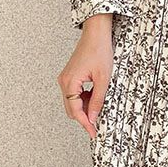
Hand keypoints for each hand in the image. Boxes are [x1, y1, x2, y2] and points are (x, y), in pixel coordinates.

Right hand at [58, 13, 113, 138]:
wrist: (96, 33)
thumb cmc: (99, 51)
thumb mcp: (103, 79)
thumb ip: (97, 100)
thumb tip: (93, 117)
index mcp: (69, 83)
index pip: (75, 111)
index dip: (85, 123)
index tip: (93, 132)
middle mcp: (64, 81)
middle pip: (71, 108)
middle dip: (84, 117)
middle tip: (97, 125)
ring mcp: (65, 78)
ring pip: (72, 102)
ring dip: (84, 108)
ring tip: (99, 106)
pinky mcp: (70, 76)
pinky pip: (74, 94)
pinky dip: (83, 99)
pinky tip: (94, 96)